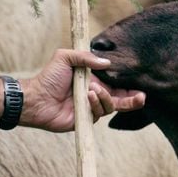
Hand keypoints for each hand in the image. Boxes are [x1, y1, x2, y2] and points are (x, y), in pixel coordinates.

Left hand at [21, 49, 145, 131]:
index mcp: (94, 80)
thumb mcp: (65, 57)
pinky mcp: (86, 119)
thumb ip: (86, 57)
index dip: (130, 85)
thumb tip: (108, 63)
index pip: (117, 83)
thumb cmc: (49, 77)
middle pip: (121, 99)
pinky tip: (87, 97)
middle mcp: (96, 94)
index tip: (141, 84)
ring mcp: (92, 107)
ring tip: (91, 90)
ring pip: (110, 105)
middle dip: (133, 99)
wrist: (36, 98)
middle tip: (142, 97)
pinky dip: (96, 104)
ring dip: (104, 97)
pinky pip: (99, 113)